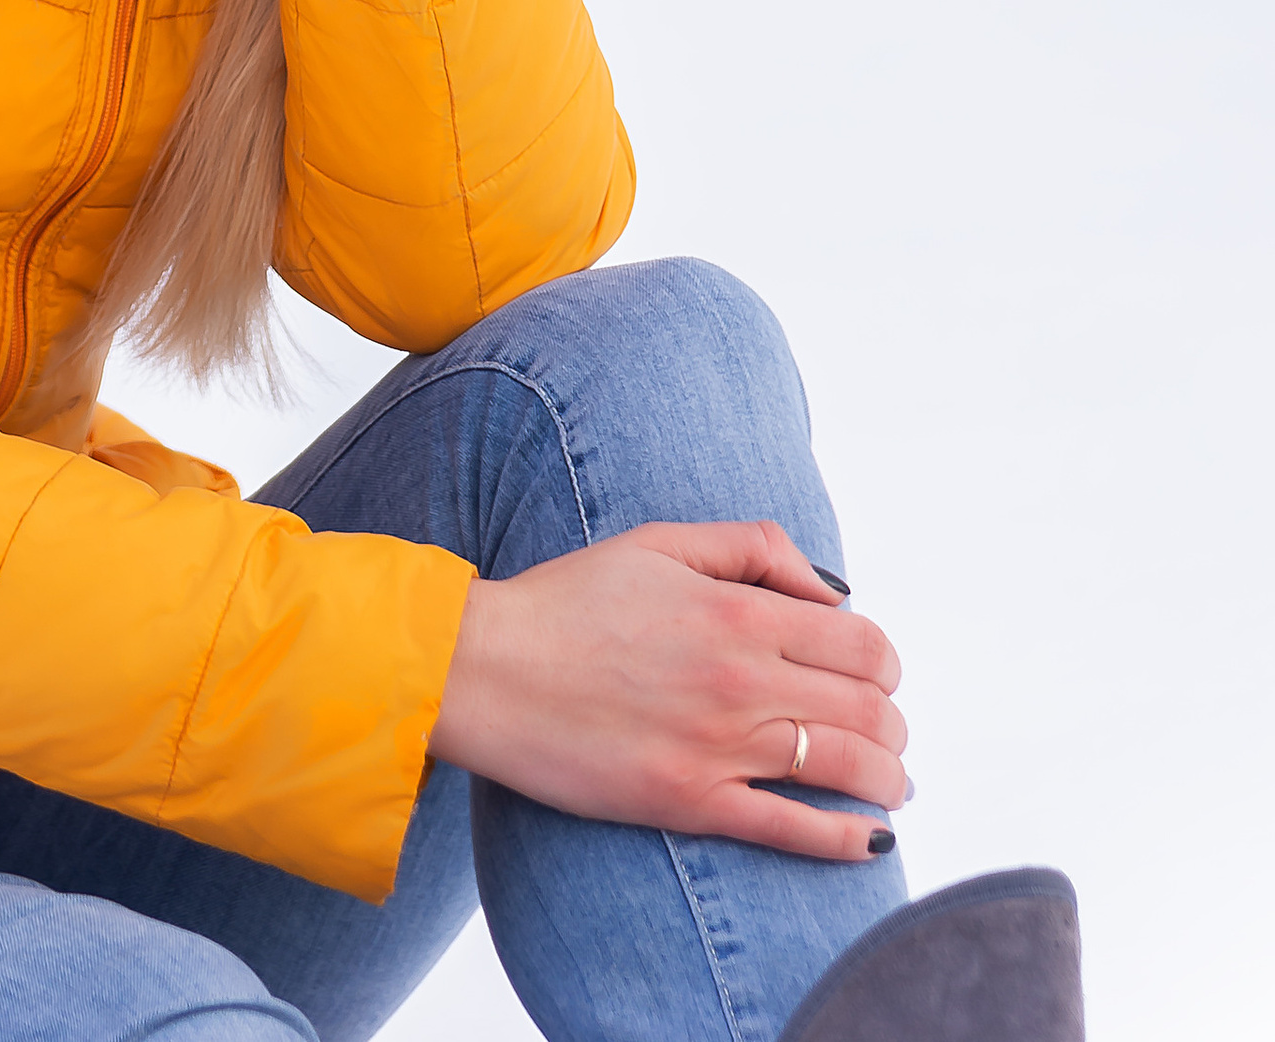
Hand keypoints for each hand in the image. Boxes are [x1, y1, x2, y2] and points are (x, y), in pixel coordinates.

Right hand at [429, 521, 909, 862]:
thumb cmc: (568, 600)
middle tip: (885, 730)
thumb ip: (754, 548)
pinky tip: (871, 842)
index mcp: (739, 612)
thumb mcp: (660, 541)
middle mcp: (744, 680)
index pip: (864, 644)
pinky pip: (795, 831)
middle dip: (894, 722)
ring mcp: (721, 748)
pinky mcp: (693, 804)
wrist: (489, 670)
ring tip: (887, 782)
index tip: (875, 673)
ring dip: (888, 778)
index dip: (885, 663)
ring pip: (849, 769)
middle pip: (871, 709)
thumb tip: (832, 589)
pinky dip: (848, 841)